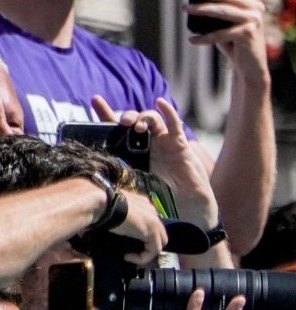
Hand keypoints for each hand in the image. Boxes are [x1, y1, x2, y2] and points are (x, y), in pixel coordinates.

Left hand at [88, 96, 214, 230]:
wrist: (186, 209)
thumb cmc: (161, 200)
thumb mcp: (134, 187)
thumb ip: (121, 178)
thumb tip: (97, 180)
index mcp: (132, 152)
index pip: (115, 129)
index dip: (105, 113)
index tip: (95, 100)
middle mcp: (147, 144)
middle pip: (135, 120)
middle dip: (128, 116)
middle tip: (123, 123)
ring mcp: (164, 143)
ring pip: (152, 119)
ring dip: (143, 117)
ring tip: (138, 126)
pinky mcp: (179, 145)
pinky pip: (174, 124)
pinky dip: (168, 112)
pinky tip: (161, 103)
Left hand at [186, 0, 267, 60]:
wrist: (250, 67)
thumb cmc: (235, 43)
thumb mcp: (227, 23)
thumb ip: (218, 10)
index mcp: (251, 2)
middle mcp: (255, 9)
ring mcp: (254, 21)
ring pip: (223, 11)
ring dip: (201, 9)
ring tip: (185, 9)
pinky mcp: (249, 34)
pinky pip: (221, 33)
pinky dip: (205, 37)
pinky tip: (192, 40)